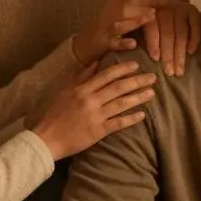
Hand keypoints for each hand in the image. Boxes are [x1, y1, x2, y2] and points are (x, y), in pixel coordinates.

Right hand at [31, 60, 155, 159]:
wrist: (47, 138)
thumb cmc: (55, 114)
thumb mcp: (65, 91)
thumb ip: (81, 77)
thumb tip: (95, 62)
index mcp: (82, 89)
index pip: (106, 75)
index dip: (123, 69)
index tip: (136, 65)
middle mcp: (90, 100)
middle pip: (118, 87)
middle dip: (137, 81)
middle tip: (153, 77)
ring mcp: (95, 116)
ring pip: (121, 104)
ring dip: (138, 97)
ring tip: (152, 93)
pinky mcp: (98, 131)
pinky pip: (118, 123)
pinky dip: (131, 119)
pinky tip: (142, 115)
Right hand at [73, 0, 172, 62]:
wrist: (85, 45)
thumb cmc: (110, 28)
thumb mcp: (124, 12)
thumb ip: (140, 3)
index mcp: (116, 2)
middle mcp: (110, 11)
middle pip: (129, 4)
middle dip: (149, 2)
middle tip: (167, 3)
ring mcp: (105, 27)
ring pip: (121, 22)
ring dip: (137, 19)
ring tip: (151, 16)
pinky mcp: (102, 43)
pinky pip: (112, 43)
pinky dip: (123, 43)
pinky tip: (133, 44)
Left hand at [141, 0, 200, 76]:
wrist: (165, 4)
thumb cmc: (148, 21)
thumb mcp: (136, 22)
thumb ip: (134, 32)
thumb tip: (134, 48)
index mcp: (148, 9)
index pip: (152, 26)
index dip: (153, 43)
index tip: (155, 59)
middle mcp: (165, 6)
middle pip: (167, 32)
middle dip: (168, 54)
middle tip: (170, 72)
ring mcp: (180, 7)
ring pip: (181, 32)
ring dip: (180, 52)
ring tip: (179, 69)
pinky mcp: (192, 9)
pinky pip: (195, 24)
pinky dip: (194, 38)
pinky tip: (191, 52)